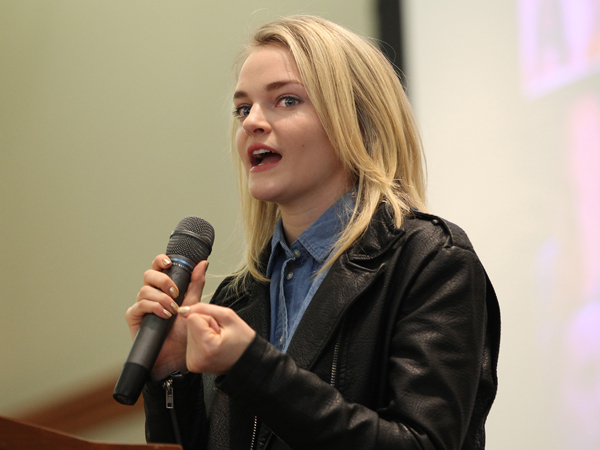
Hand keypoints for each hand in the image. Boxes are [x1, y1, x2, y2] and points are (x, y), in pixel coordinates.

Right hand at [125, 255, 208, 379]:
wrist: (178, 355)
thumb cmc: (184, 331)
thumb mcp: (194, 304)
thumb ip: (196, 283)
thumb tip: (203, 263)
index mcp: (163, 287)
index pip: (158, 267)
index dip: (161, 260)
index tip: (170, 263)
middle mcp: (151, 293)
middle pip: (149, 274)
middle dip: (163, 280)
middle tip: (176, 292)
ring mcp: (141, 305)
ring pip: (145, 290)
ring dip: (162, 298)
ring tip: (173, 310)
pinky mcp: (134, 317)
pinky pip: (139, 305)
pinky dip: (153, 307)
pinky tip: (164, 315)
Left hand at [179, 303, 255, 374]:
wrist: (248, 361)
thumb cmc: (243, 340)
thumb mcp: (229, 316)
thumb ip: (204, 308)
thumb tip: (183, 310)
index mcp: (206, 347)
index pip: (193, 318)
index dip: (209, 319)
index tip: (220, 330)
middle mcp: (196, 358)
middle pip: (190, 325)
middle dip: (205, 326)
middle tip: (220, 336)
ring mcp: (193, 363)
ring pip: (189, 333)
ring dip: (203, 334)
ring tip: (217, 342)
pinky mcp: (192, 364)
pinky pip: (191, 342)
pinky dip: (201, 341)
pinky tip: (213, 347)